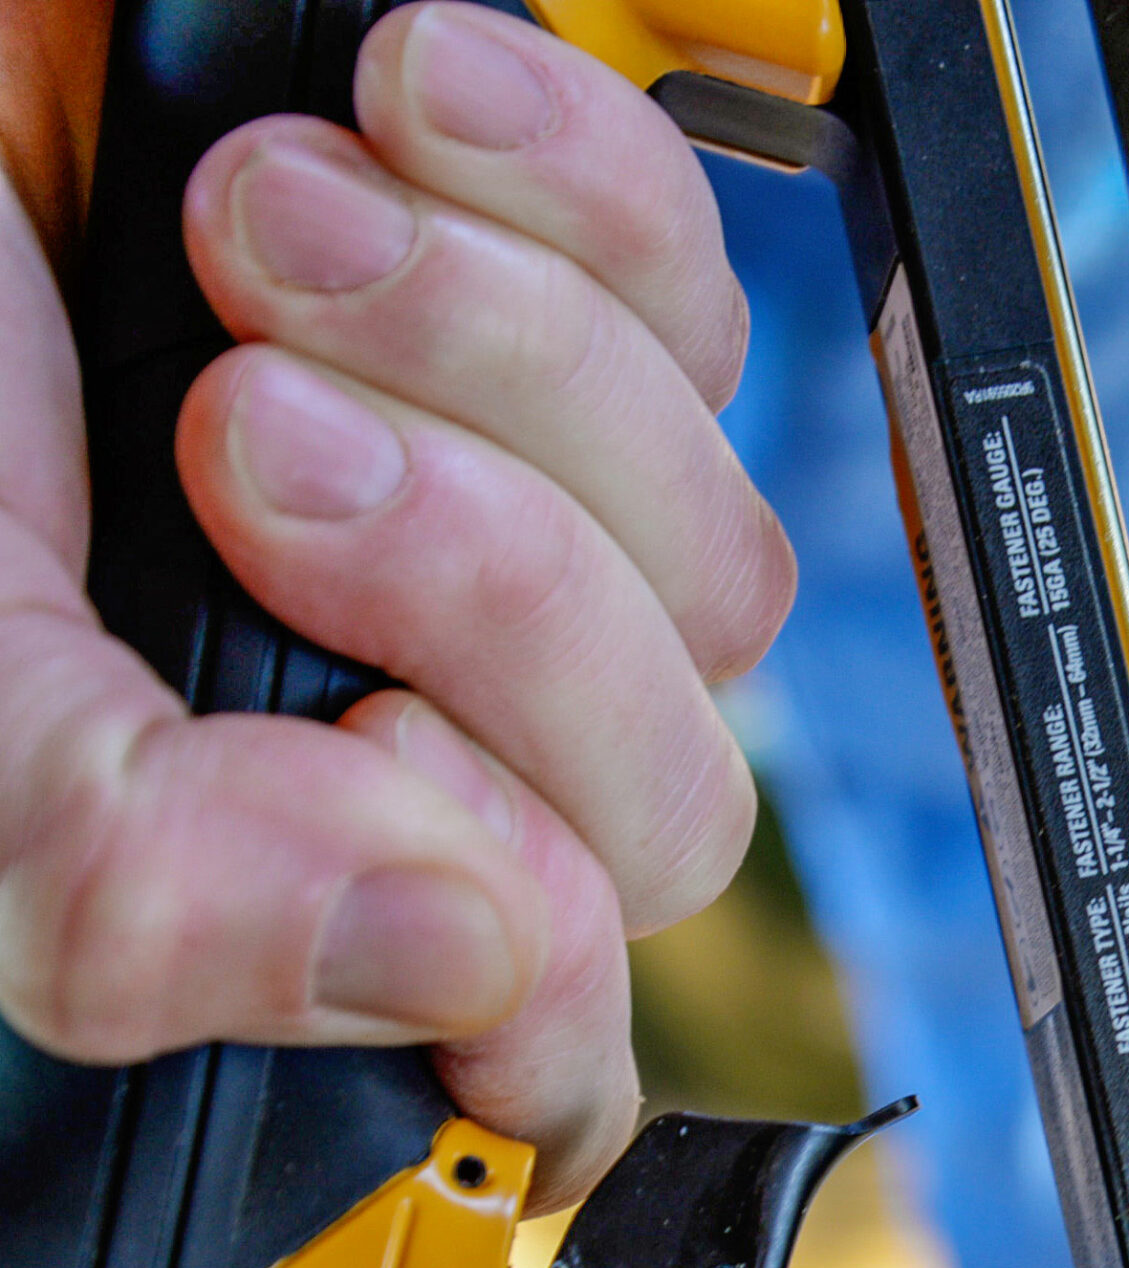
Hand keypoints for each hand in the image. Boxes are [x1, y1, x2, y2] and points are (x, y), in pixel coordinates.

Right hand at [0, 3, 790, 1209]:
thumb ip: (138, 881)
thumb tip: (460, 966)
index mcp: (299, 870)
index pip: (545, 1028)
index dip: (519, 924)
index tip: (364, 729)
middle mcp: (450, 732)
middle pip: (675, 804)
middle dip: (491, 596)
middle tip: (248, 430)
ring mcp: (542, 536)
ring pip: (725, 566)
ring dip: (498, 361)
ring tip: (249, 220)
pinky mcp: (589, 329)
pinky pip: (708, 306)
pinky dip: (578, 194)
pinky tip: (397, 113)